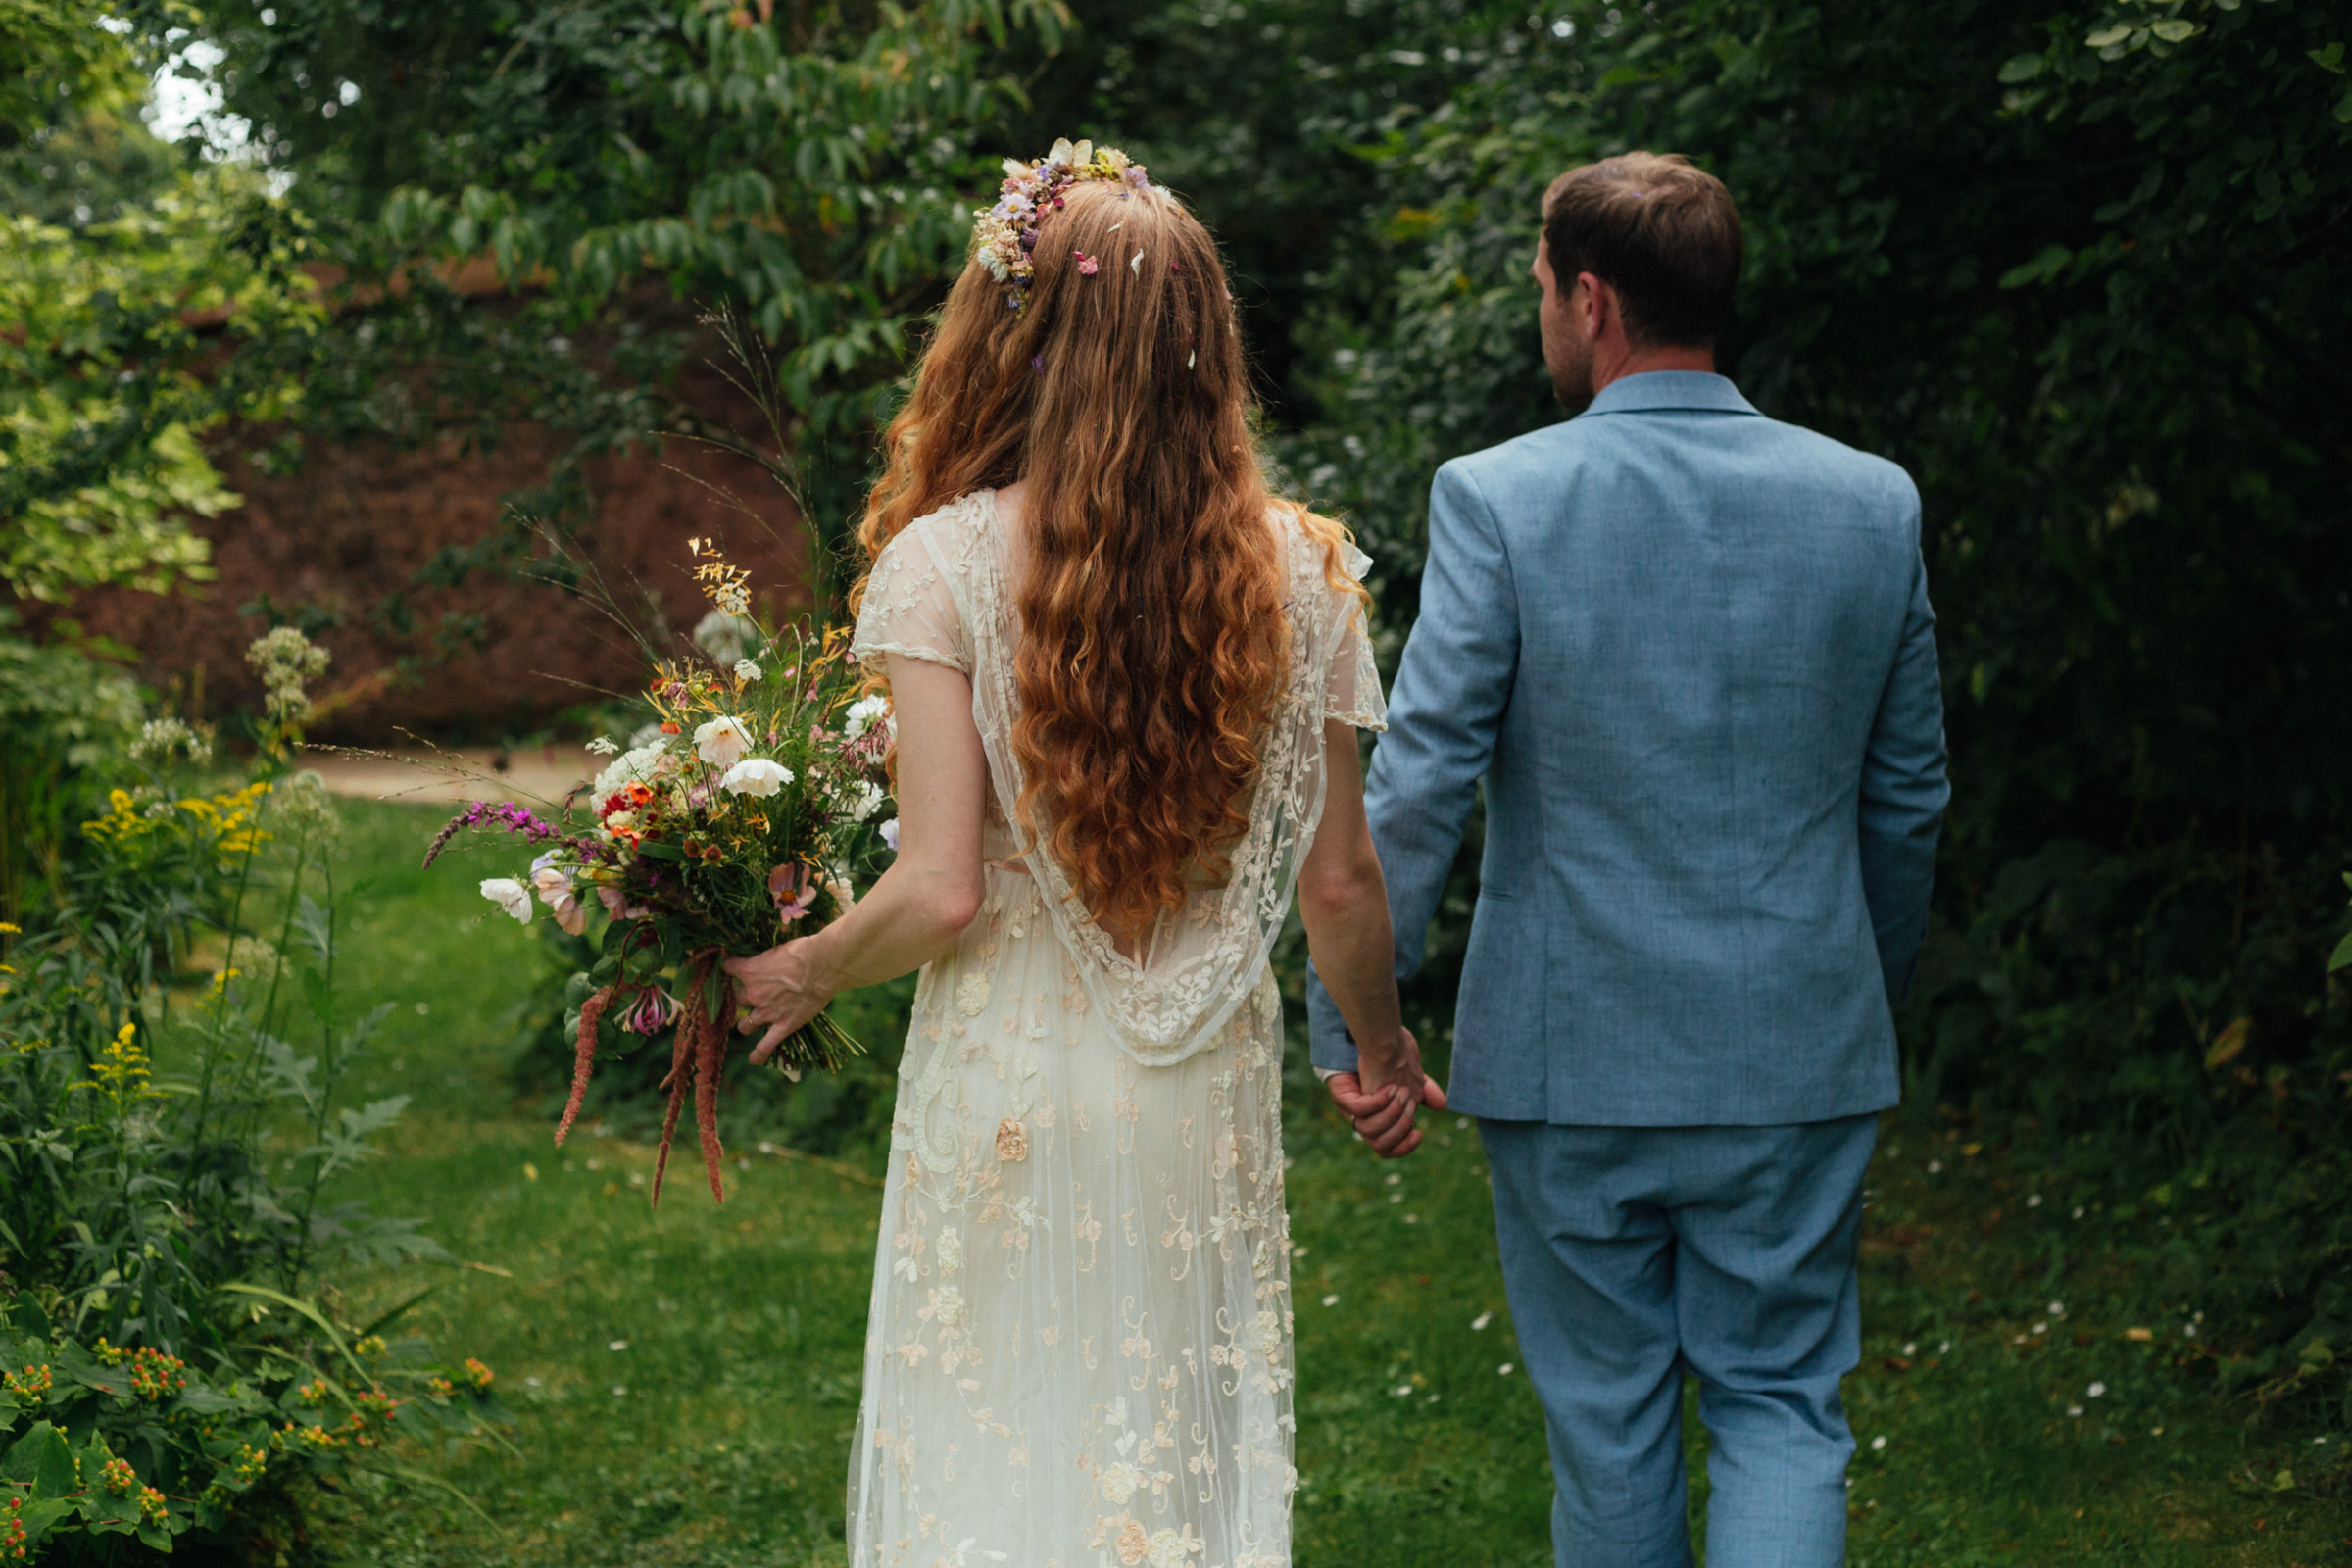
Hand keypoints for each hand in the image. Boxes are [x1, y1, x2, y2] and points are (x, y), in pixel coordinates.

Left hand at [724, 938, 832, 1063]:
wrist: (822, 966)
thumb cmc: (803, 952)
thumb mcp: (778, 948)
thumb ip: (767, 960)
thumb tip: (768, 961)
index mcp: (749, 971)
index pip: (728, 969)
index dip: (731, 968)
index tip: (733, 967)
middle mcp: (752, 993)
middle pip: (738, 998)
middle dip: (745, 997)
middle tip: (757, 993)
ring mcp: (766, 1012)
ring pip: (745, 1024)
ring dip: (746, 1023)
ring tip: (751, 1022)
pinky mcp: (782, 1026)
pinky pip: (766, 1045)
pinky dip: (758, 1054)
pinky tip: (754, 1059)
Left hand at [1326, 1027, 1447, 1158]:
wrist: (1377, 1032)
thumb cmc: (1394, 1050)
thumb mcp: (1413, 1074)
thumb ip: (1425, 1091)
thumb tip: (1442, 1106)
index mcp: (1377, 1118)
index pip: (1386, 1148)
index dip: (1403, 1147)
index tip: (1419, 1133)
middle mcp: (1362, 1118)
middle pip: (1380, 1145)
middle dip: (1400, 1128)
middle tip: (1409, 1105)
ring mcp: (1351, 1109)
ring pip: (1369, 1132)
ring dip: (1390, 1115)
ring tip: (1399, 1093)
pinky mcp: (1343, 1095)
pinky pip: (1359, 1111)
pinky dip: (1377, 1102)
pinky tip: (1388, 1087)